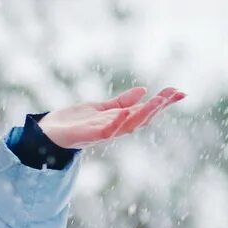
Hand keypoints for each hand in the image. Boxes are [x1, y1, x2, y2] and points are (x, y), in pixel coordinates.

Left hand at [38, 86, 184, 149]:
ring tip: (157, 101)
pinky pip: (104, 131)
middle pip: (141, 119)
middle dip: (158, 107)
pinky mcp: (87, 136)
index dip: (162, 103)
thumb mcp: (100, 108)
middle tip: (173, 95)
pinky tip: (123, 113)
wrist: (47, 134)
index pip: (145, 111)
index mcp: (118, 120)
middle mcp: (114, 128)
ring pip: (127, 125)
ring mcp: (101, 133)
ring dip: (143, 114)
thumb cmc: (73, 123)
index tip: (180, 92)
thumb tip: (143, 91)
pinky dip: (115, 123)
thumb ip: (120, 102)